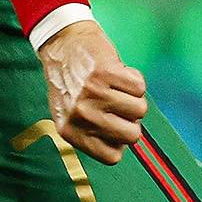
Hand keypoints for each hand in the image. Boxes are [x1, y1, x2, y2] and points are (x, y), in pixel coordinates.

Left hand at [40, 18, 146, 163]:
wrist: (62, 43)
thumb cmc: (70, 82)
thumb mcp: (69, 115)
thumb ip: (90, 135)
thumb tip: (120, 147)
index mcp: (70, 132)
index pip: (112, 157)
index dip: (119, 141)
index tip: (113, 126)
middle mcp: (81, 115)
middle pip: (132, 136)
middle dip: (130, 121)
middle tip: (116, 104)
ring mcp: (93, 94)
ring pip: (140, 110)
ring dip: (133, 97)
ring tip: (115, 87)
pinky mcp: (106, 72)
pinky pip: (139, 87)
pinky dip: (133, 78)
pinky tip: (116, 73)